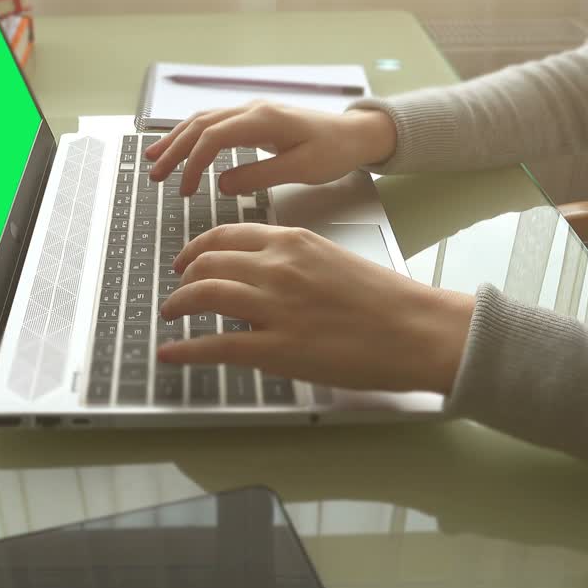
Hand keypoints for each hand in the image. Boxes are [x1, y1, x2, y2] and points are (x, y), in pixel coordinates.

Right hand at [143, 101, 396, 196]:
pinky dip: (192, 136)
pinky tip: (179, 148)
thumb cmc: (334, 151)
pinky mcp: (253, 120)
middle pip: (200, 125)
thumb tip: (221, 184)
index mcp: (262, 120)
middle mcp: (252, 110)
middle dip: (173, 150)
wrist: (355, 134)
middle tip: (153, 175)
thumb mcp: (301, 169)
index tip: (183, 190)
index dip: (192, 164)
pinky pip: (214, 123)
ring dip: (176, 140)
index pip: (213, 138)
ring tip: (153, 160)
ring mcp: (251, 112)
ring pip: (203, 121)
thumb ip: (260, 176)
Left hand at [157, 224, 475, 393]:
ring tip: (171, 315)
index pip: (227, 235)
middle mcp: (277, 267)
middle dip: (184, 277)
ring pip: (204, 294)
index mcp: (292, 242)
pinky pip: (216, 346)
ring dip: (178, 304)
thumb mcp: (333, 261)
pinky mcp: (277, 348)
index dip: (198, 248)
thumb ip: (295, 264)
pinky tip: (171, 352)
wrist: (416, 329)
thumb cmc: (386, 301)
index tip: (188, 259)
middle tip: (177, 291)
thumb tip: (264, 278)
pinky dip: (186, 349)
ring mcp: (274, 307)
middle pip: (208, 262)